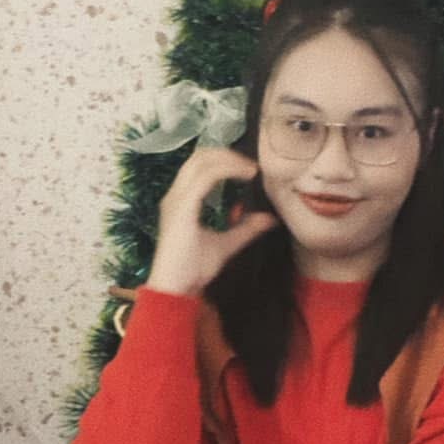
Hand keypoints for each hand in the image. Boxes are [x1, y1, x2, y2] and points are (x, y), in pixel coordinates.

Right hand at [145, 146, 279, 298]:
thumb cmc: (192, 271)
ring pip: (201, 161)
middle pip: (199, 156)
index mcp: (181, 201)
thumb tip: (268, 219)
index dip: (224, 160)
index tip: (249, 169)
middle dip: (227, 154)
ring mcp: (176, 199)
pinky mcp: (182, 207)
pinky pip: (206, 177)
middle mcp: (175, 196)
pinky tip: (245, 175)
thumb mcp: (226, 245)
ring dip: (229, 159)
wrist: (176, 289)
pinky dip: (227, 170)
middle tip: (252, 165)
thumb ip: (245, 230)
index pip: (199, 166)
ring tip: (251, 169)